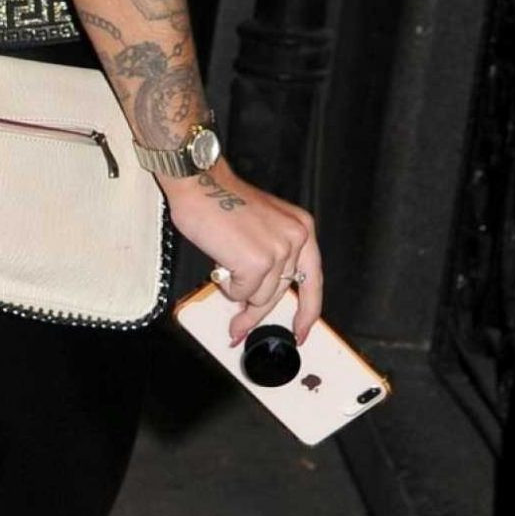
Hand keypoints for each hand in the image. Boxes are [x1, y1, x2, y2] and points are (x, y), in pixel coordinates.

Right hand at [160, 159, 322, 345]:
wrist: (201, 184)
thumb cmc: (221, 200)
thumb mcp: (263, 225)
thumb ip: (271, 258)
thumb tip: (259, 296)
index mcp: (301, 228)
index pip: (313, 280)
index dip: (307, 312)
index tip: (301, 331)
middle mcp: (296, 239)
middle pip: (281, 293)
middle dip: (257, 312)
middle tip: (239, 326)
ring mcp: (278, 251)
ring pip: (259, 297)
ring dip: (237, 290)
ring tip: (223, 267)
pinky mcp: (257, 262)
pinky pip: (241, 293)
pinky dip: (226, 285)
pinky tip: (220, 263)